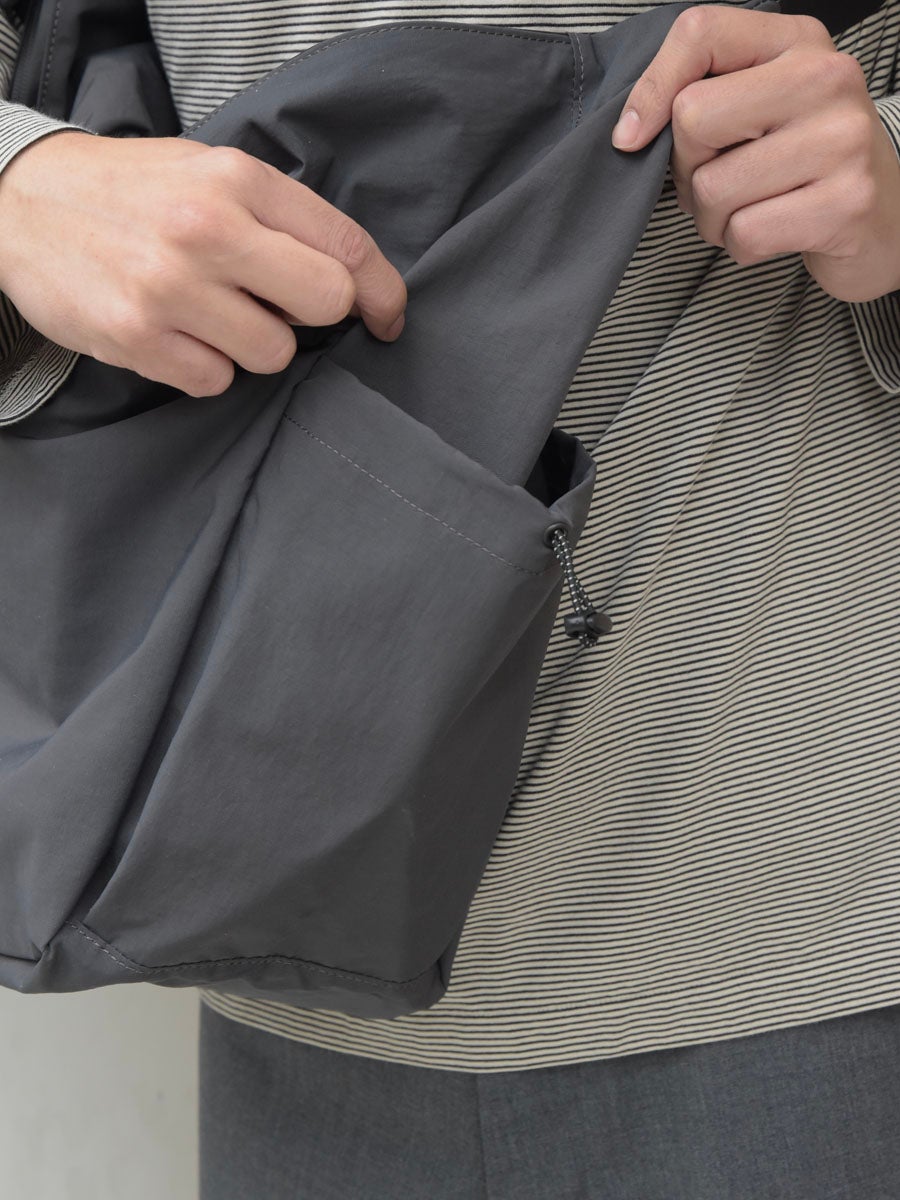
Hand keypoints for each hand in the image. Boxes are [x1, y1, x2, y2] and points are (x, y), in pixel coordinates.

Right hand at [0, 131, 406, 395]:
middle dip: (313, 314)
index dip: (381, 292)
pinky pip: (217, 381)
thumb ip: (278, 216)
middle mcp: (208, 230)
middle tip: (276, 304)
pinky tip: (175, 334)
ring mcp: (171, 288)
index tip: (386, 317)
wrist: (21, 204)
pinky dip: (205, 367)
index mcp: (237, 179)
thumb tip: (353, 280)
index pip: (345, 246)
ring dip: (253, 344)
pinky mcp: (138, 338)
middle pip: (325, 302)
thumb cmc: (132, 192)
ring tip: (209, 312)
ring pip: (274, 353)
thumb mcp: (208, 171)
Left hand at [611, 5, 899, 302]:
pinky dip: (742, 246)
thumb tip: (627, 135)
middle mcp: (828, 77)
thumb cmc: (799, 163)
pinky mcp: (846, 202)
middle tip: (722, 178)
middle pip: (693, 119)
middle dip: (688, 169)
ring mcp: (842, 139)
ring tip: (750, 209)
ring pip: (713, 189)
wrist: (885, 216)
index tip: (633, 137)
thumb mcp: (755, 108)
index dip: (649, 91)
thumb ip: (697, 96)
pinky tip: (774, 232)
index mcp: (796, 41)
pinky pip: (745, 233)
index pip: (699, 33)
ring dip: (713, 219)